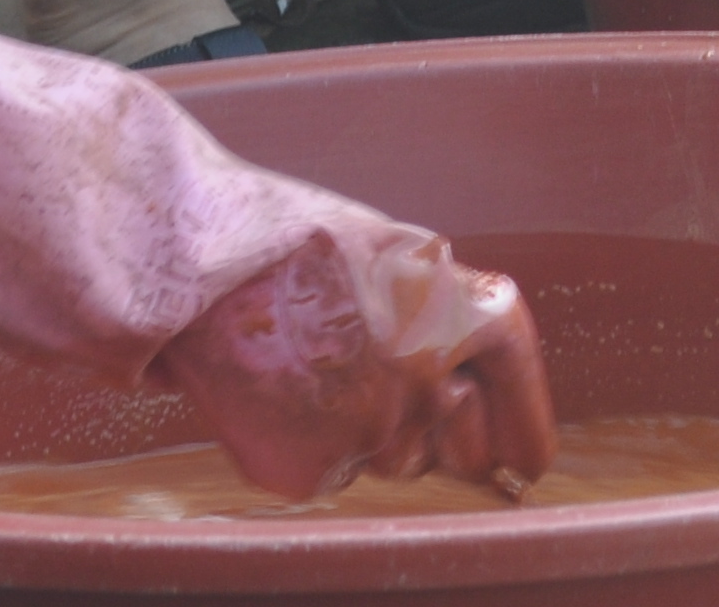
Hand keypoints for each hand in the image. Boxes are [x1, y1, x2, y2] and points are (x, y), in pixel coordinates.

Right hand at [163, 224, 553, 499]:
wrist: (192, 263)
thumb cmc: (290, 245)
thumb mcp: (395, 257)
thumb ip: (442, 316)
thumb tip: (470, 379)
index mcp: (461, 313)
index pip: (519, 390)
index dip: (525, 428)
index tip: (525, 462)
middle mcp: (430, 378)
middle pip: (459, 446)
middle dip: (437, 435)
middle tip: (382, 393)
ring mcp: (371, 431)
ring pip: (392, 461)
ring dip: (367, 434)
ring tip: (311, 368)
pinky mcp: (313, 469)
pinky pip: (331, 474)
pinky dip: (307, 446)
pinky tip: (277, 394)